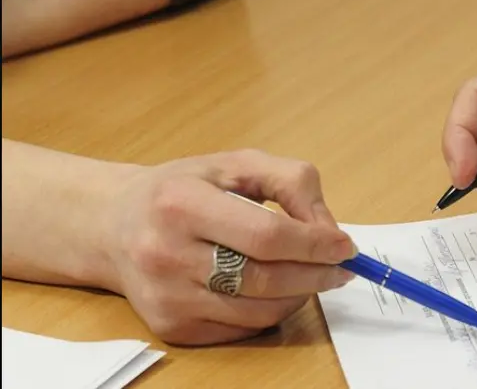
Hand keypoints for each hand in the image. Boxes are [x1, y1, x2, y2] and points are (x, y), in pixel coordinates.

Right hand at [97, 149, 357, 344]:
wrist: (112, 225)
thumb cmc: (184, 189)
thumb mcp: (237, 164)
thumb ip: (292, 183)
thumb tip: (329, 231)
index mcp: (181, 203)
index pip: (266, 235)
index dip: (314, 244)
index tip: (345, 246)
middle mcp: (165, 254)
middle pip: (265, 278)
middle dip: (316, 274)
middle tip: (341, 267)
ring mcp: (165, 297)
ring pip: (258, 311)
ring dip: (299, 295)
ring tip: (311, 275)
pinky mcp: (169, 327)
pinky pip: (240, 329)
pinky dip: (270, 312)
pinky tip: (274, 289)